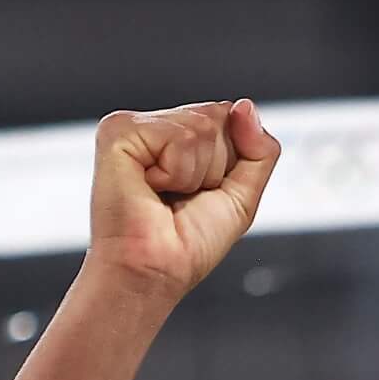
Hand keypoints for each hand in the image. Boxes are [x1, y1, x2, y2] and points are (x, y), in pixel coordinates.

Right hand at [88, 100, 280, 299]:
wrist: (155, 273)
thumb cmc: (187, 246)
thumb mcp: (242, 198)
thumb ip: (260, 151)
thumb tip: (246, 105)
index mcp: (178, 138)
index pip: (228, 119)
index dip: (227, 165)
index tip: (199, 195)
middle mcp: (156, 127)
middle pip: (218, 118)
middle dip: (213, 168)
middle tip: (180, 199)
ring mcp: (134, 125)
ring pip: (201, 126)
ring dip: (194, 174)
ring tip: (165, 196)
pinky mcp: (118, 131)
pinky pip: (178, 136)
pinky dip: (176, 172)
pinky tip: (151, 188)